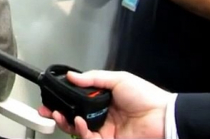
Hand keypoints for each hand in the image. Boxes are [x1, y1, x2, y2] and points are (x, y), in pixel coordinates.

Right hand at [38, 70, 170, 138]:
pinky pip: (88, 138)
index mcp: (103, 100)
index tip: (51, 96)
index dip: (64, 99)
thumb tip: (71, 76)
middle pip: (74, 116)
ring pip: (77, 129)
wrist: (163, 117)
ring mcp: (104, 130)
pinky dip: (80, 131)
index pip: (78, 100)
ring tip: (58, 114)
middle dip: (58, 114)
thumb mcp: (118, 79)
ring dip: (66, 122)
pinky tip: (78, 121)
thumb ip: (93, 79)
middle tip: (46, 110)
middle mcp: (102, 116)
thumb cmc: (146, 97)